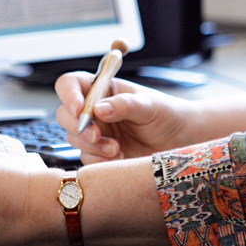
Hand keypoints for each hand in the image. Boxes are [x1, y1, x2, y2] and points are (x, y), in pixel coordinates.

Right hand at [53, 72, 193, 162]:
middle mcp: (94, 110)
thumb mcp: (149, 105)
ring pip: (73, 139)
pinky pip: (87, 159)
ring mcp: (95, 133)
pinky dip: (100, 161)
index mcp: (103, 89)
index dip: (69, 95)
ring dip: (92, 146)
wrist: (180, 142)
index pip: (71, 84)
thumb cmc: (166, 115)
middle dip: (77, 126)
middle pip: (65, 114)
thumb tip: (98, 108)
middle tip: (97, 136)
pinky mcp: (100, 154)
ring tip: (117, 149)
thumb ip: (124, 104)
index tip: (80, 110)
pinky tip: (120, 158)